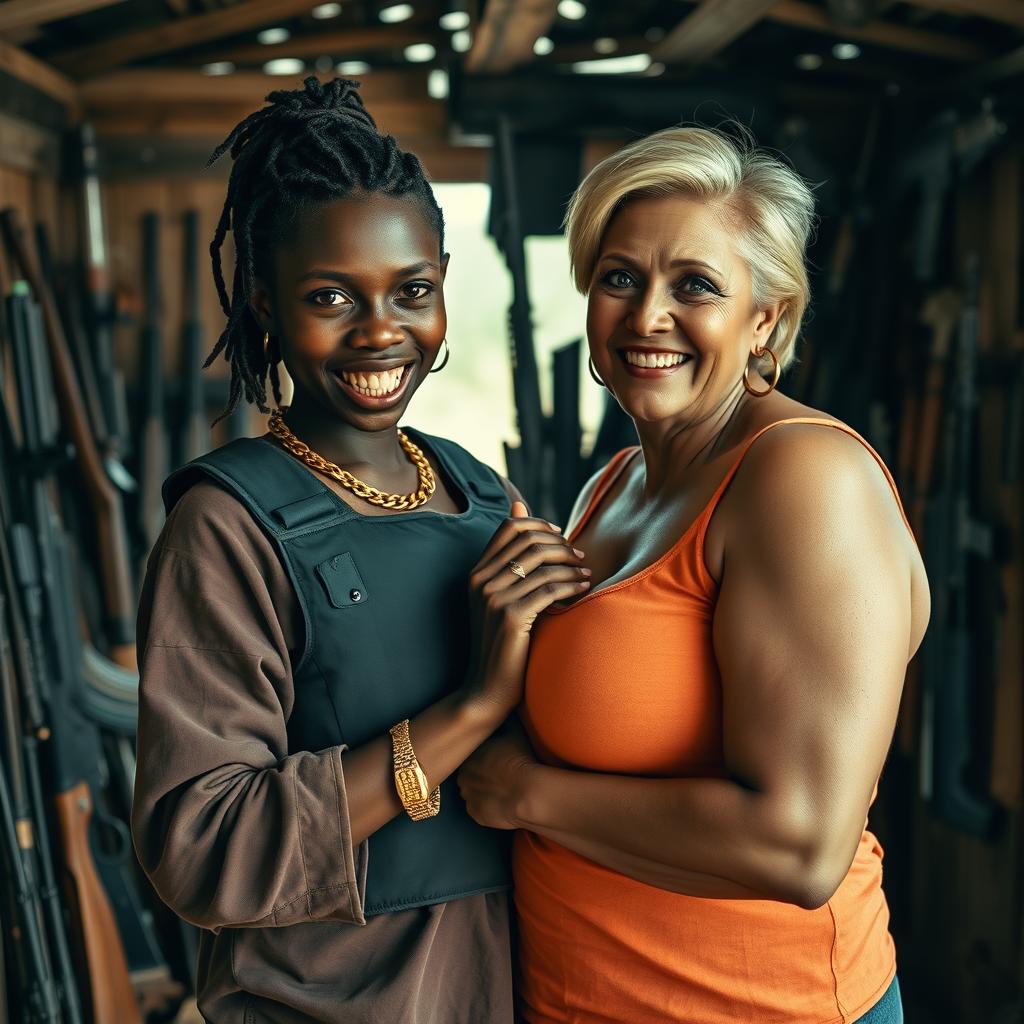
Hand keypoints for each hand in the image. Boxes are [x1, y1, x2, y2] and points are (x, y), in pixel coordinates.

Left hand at [457, 720, 537, 829]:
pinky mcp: (476, 815)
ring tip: (501, 791)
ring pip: (472, 793)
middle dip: (480, 775)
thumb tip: (507, 705)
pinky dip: (487, 808)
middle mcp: (463, 776)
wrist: (528, 793)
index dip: (483, 759)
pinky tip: (501, 803)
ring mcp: (468, 797)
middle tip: (498, 776)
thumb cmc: (522, 760)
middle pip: (468, 775)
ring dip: (482, 792)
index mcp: (469, 755)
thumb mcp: (515, 732)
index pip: (470, 757)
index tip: (495, 761)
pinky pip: (478, 810)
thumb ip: (507, 720)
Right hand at [462, 501, 588, 719]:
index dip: (539, 525)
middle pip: (529, 542)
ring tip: (587, 572)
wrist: (486, 689)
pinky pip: (550, 589)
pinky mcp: (511, 616)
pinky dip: (572, 584)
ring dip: (571, 565)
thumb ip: (511, 565)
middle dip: (560, 544)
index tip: (561, 535)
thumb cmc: (501, 644)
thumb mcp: (499, 601)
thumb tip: (520, 510)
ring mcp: (494, 599)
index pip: (508, 527)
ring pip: (543, 565)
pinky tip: (584, 588)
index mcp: (476, 574)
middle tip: (580, 556)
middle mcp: (481, 581)